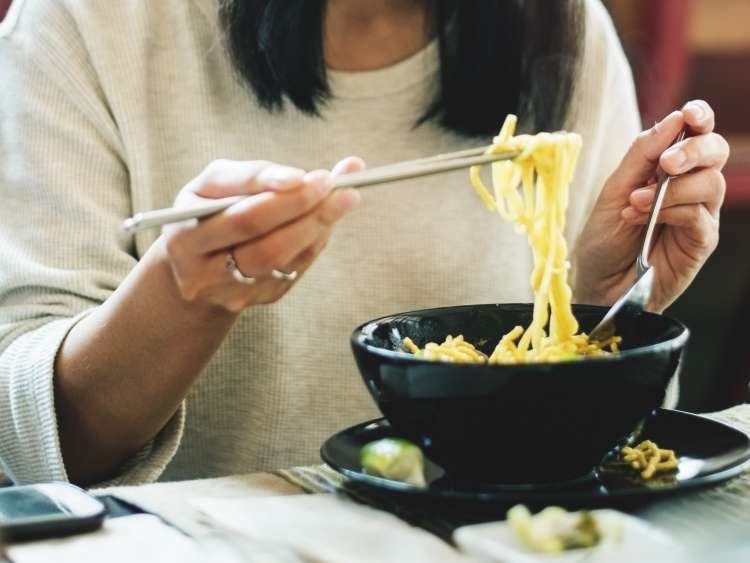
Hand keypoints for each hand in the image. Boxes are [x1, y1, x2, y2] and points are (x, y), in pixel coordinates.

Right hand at [163, 157, 363, 312]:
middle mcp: (206, 274)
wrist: (194, 267)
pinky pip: (296, 268)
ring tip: (345, 197)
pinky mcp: (262, 298)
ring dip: (319, 226)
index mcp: (186, 238)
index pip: (240, 219)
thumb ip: (253, 175)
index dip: (276, 198)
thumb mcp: (212, 186)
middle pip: (266, 245)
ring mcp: (236, 292)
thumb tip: (303, 175)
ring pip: (285, 260)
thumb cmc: (205, 213)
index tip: (307, 176)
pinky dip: (316, 240)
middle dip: (305, 210)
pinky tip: (327, 218)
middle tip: (336, 184)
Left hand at [575, 100, 728, 311]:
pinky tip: (643, 219)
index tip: (691, 115)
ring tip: (636, 203)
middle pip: (715, 152)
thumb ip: (641, 156)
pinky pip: (700, 216)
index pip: (696, 133)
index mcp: (667, 169)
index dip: (700, 117)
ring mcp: (699, 214)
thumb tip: (673, 119)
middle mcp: (689, 187)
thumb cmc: (603, 239)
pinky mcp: (701, 241)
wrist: (597, 284)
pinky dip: (672, 211)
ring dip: (673, 188)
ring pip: (711, 183)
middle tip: (666, 163)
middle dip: (693, 149)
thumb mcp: (614, 191)